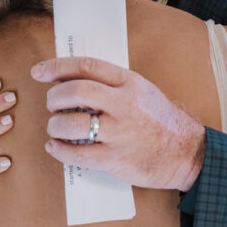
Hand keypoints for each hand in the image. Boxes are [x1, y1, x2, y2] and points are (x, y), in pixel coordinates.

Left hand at [32, 56, 205, 190]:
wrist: (187, 152)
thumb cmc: (160, 120)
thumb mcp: (141, 91)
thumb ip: (111, 84)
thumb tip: (70, 81)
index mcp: (129, 83)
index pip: (87, 66)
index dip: (57, 67)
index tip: (39, 72)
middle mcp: (124, 104)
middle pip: (76, 92)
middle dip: (55, 97)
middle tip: (51, 103)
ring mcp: (120, 133)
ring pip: (73, 124)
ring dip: (55, 125)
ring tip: (55, 127)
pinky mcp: (116, 159)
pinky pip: (79, 155)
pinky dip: (60, 151)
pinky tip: (55, 148)